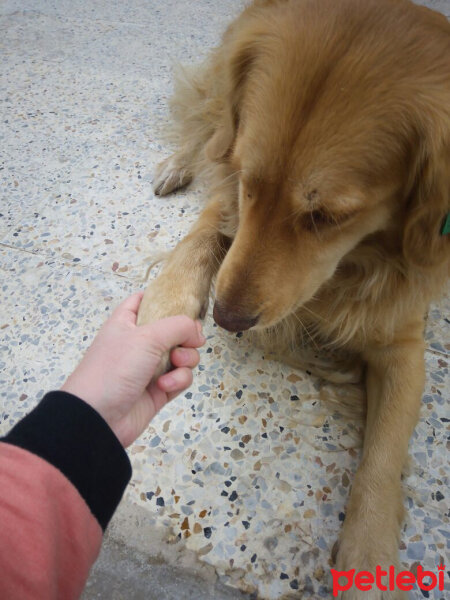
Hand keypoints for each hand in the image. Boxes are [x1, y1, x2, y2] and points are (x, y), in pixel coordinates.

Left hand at [61, 292, 205, 446]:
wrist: (98, 418)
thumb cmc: (114, 369)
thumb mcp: (147, 336)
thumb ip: (178, 326)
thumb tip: (197, 330)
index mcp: (128, 322)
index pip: (146, 300)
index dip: (165, 298)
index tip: (185, 303)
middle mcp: (139, 342)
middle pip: (174, 329)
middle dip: (186, 336)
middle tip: (189, 341)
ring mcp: (150, 367)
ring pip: (183, 355)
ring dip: (185, 360)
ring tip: (174, 364)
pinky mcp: (159, 389)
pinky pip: (181, 378)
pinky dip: (177, 381)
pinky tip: (164, 387)